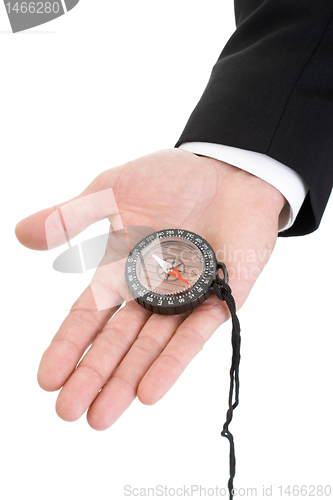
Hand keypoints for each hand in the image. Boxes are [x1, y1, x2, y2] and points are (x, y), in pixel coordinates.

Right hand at [15, 148, 284, 429]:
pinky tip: (149, 392)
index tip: (46, 379)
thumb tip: (21, 234)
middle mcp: (151, 292)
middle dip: (93, 375)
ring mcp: (186, 298)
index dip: (68, 345)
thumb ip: (71, 215)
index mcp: (122, 269)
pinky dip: (172, 361)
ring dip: (126, 380)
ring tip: (102, 416)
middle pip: (117, 340)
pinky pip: (195, 333)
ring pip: (151, 346)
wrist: (228, 168)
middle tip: (69, 413)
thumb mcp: (111, 191)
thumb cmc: (170, 177)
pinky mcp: (222, 296)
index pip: (89, 314)